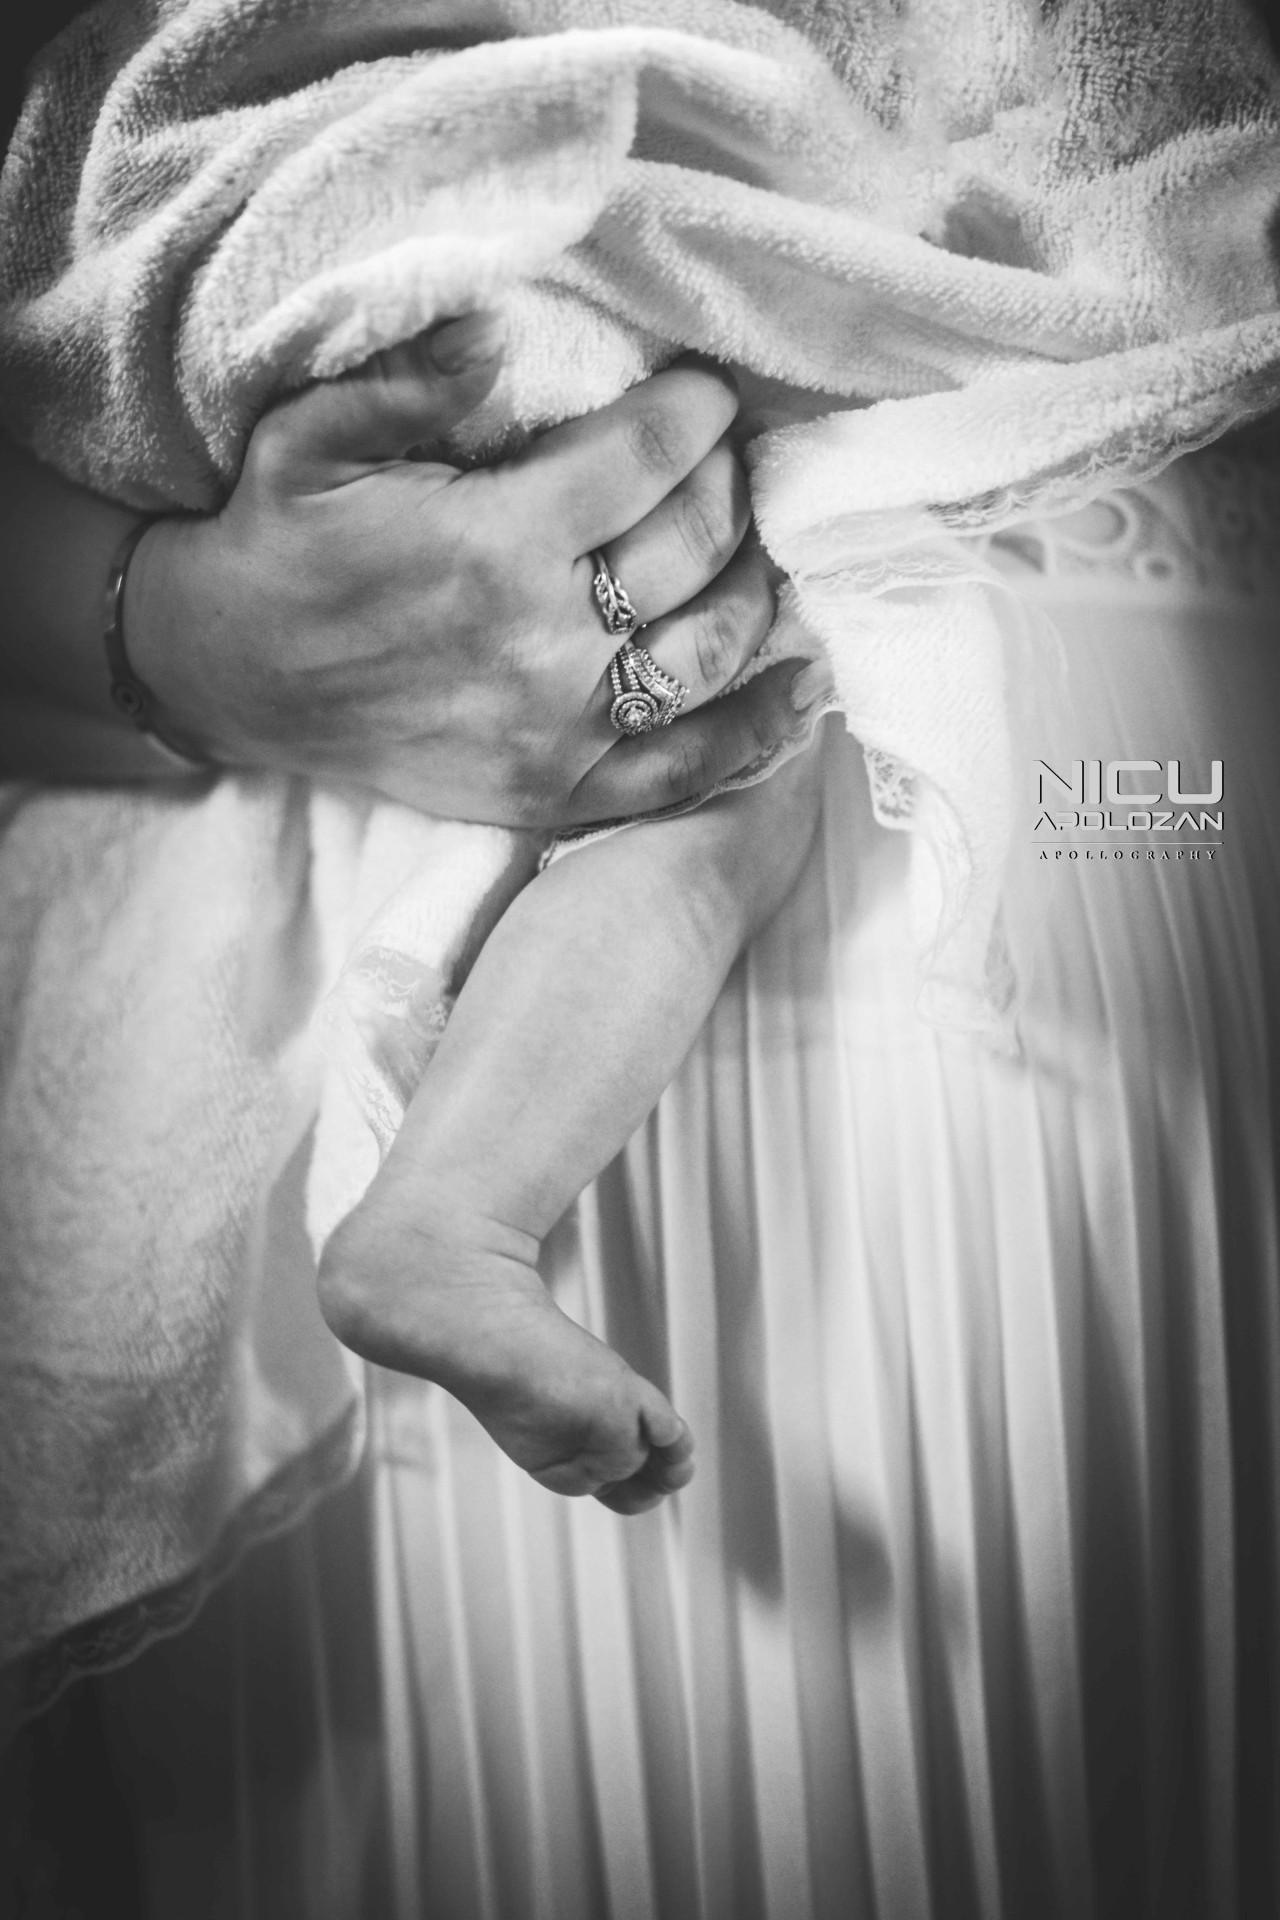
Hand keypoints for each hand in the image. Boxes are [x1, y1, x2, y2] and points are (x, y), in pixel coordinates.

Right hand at [125, 314, 812, 827]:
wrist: (230, 677)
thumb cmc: (279, 546)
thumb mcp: (315, 435)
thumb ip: (413, 378)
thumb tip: (501, 337)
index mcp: (493, 542)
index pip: (648, 458)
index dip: (697, 412)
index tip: (706, 391)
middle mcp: (543, 643)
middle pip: (697, 549)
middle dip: (730, 485)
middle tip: (723, 459)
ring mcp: (556, 730)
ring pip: (711, 652)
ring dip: (757, 589)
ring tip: (754, 548)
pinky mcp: (555, 791)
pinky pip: (685, 770)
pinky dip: (754, 730)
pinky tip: (799, 683)